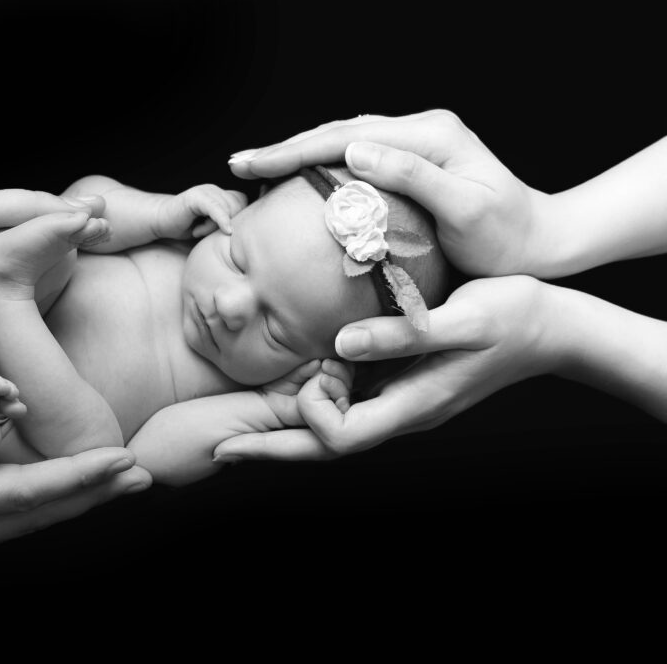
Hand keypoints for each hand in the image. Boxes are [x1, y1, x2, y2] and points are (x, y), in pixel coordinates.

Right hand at [0, 397, 149, 554]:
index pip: (22, 495)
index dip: (76, 480)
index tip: (122, 463)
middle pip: (29, 517)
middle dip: (88, 497)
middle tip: (139, 476)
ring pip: (16, 523)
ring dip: (67, 504)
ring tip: (110, 483)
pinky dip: (33, 506)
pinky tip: (52, 492)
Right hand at [154, 184, 246, 239]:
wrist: (159, 221)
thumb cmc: (185, 228)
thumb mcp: (212, 228)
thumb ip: (228, 226)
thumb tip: (246, 236)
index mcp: (222, 196)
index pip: (244, 203)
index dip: (240, 218)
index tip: (228, 233)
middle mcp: (216, 190)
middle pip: (239, 206)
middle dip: (229, 223)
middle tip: (207, 233)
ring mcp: (206, 191)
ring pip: (228, 209)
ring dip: (217, 226)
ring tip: (199, 232)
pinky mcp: (196, 196)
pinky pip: (216, 208)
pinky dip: (222, 220)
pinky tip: (225, 231)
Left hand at [213, 276, 560, 460]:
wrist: (551, 326)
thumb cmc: (513, 318)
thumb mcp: (461, 320)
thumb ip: (402, 335)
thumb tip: (339, 347)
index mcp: (410, 408)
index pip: (338, 438)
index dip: (310, 413)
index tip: (314, 370)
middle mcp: (399, 414)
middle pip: (324, 448)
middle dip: (271, 449)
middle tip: (218, 450)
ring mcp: (399, 404)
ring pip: (333, 430)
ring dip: (290, 426)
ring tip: (244, 419)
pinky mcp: (400, 387)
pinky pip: (348, 406)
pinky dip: (315, 402)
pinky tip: (297, 383)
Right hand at [228, 110, 553, 276]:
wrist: (541, 243)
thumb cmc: (507, 237)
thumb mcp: (465, 210)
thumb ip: (413, 176)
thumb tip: (354, 150)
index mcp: (428, 134)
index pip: (345, 137)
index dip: (293, 151)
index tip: (252, 164)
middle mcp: (419, 129)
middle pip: (336, 132)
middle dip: (285, 149)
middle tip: (239, 164)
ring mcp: (416, 144)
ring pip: (342, 142)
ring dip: (298, 156)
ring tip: (257, 170)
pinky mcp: (413, 163)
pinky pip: (355, 158)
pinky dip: (321, 168)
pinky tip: (299, 182)